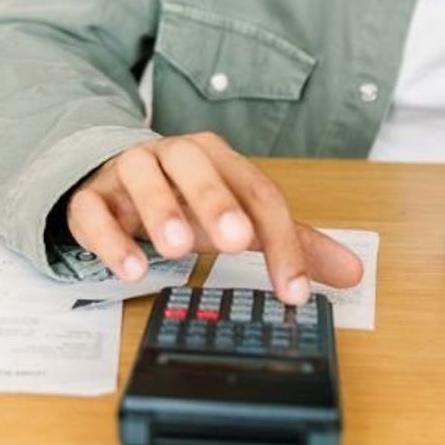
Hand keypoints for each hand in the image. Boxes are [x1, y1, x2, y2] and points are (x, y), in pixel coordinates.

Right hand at [64, 131, 363, 302]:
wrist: (117, 181)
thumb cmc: (188, 201)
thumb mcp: (241, 219)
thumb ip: (293, 242)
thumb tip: (353, 272)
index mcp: (221, 159)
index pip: (260, 193)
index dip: (282, 240)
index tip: (295, 288)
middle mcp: (176, 156)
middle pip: (198, 166)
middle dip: (218, 201)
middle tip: (237, 241)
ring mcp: (130, 171)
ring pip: (143, 177)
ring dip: (161, 211)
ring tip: (176, 250)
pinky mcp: (91, 196)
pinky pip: (93, 210)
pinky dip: (110, 238)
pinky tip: (131, 268)